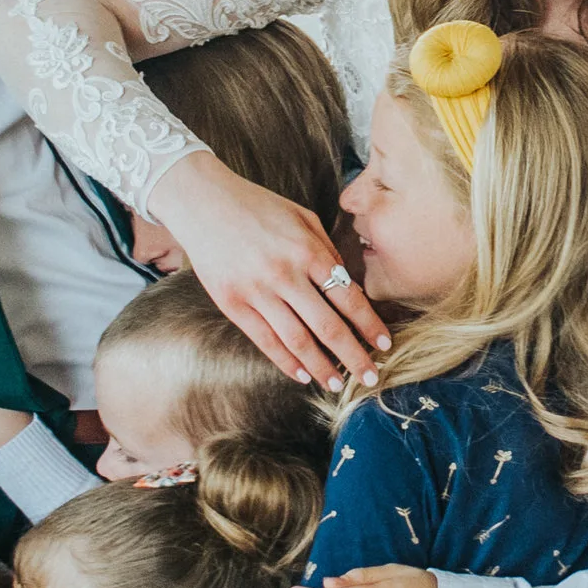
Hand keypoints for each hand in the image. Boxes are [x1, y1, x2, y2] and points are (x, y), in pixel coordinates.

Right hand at [148, 152, 390, 387]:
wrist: (204, 203)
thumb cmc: (258, 207)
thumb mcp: (302, 217)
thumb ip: (327, 250)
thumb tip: (348, 284)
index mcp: (308, 251)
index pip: (348, 298)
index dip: (368, 325)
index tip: (383, 344)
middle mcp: (285, 274)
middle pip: (328, 327)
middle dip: (353, 356)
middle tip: (371, 377)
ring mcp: (257, 292)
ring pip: (297, 341)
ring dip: (321, 367)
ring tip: (337, 384)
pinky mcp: (232, 303)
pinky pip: (265, 340)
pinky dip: (285, 362)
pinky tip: (302, 375)